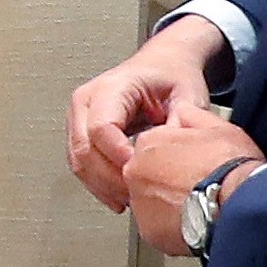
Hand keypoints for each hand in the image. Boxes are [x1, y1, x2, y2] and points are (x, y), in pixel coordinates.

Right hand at [68, 17, 232, 213]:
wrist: (163, 65)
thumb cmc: (173, 76)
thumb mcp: (188, 97)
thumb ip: (180, 127)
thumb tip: (171, 158)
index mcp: (112, 88)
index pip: (102, 129)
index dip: (120, 158)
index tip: (144, 176)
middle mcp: (87, 100)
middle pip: (84, 148)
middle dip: (110, 179)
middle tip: (139, 196)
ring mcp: (79, 115)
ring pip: (78, 160)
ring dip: (102, 186)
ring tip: (131, 201)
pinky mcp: (80, 130)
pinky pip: (80, 163)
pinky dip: (97, 183)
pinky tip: (118, 197)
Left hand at [123, 109, 266, 258]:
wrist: (240, 204)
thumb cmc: (232, 168)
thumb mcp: (217, 127)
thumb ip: (192, 116)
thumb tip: (182, 111)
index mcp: (150, 143)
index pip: (153, 148)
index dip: (176, 159)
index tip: (190, 167)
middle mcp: (136, 171)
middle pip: (147, 176)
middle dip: (167, 182)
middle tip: (195, 188)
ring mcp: (139, 201)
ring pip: (149, 203)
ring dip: (168, 205)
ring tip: (197, 206)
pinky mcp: (148, 229)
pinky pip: (156, 228)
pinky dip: (171, 228)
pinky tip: (194, 222)